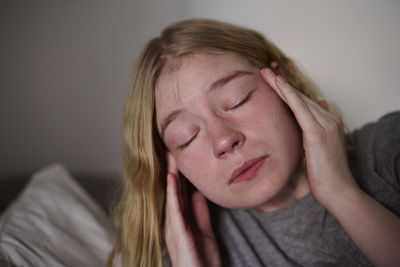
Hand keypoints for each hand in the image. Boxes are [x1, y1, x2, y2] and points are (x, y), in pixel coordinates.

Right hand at [163, 153, 220, 266]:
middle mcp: (172, 223)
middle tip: (170, 149)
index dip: (177, 174)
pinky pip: (175, 210)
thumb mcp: (204, 233)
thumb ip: (200, 214)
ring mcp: (173, 228)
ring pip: (171, 196)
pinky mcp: (178, 235)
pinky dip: (172, 193)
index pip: (177, 193)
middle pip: (172, 191)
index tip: (178, 156)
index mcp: (179, 222)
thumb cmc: (201, 262)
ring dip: (170, 175)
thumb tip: (197, 194)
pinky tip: (171, 178)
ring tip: (170, 157)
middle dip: (171, 170)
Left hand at [260, 68, 358, 204]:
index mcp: (326, 122)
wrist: (338, 190)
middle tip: (266, 68)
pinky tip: (278, 84)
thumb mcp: (316, 151)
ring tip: (265, 72)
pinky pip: (300, 107)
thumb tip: (307, 119)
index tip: (274, 78)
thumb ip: (311, 134)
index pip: (304, 101)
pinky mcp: (318, 132)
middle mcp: (328, 118)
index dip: (288, 89)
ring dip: (280, 83)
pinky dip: (288, 94)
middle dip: (282, 82)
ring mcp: (325, 124)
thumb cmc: (325, 174)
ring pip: (298, 98)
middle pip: (300, 96)